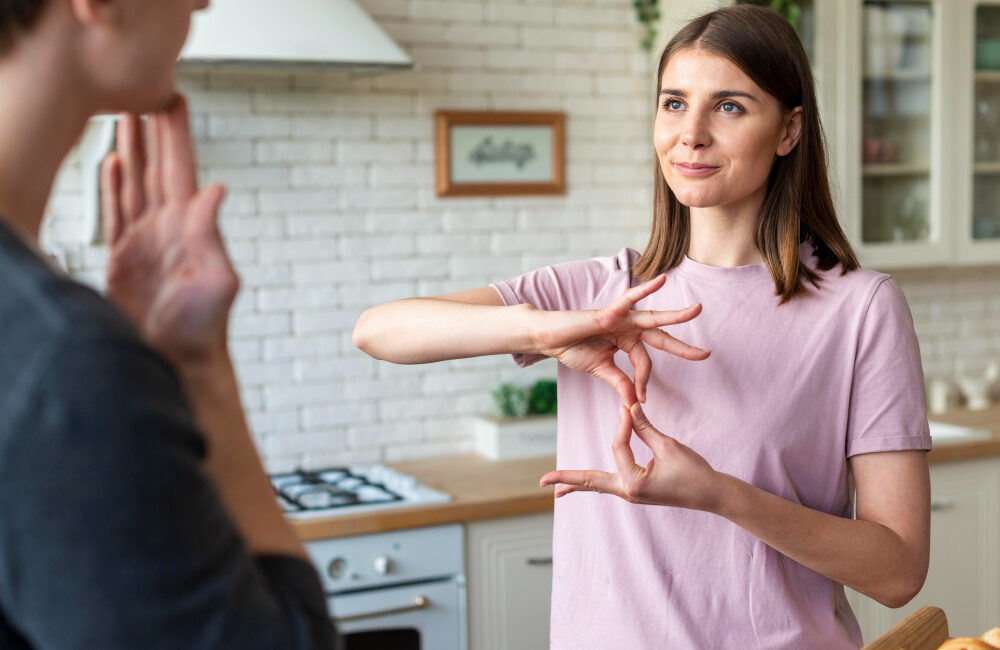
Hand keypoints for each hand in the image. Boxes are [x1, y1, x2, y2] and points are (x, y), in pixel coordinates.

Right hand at [101, 95, 235, 366]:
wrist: (179, 363)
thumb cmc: (204, 330)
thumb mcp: (216, 281)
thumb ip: (212, 236)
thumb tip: (215, 189)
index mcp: (190, 227)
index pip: (181, 169)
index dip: (176, 135)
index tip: (172, 98)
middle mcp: (169, 228)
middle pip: (157, 167)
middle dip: (150, 129)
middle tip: (143, 91)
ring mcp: (146, 242)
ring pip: (136, 183)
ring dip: (131, 149)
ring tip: (122, 116)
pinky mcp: (124, 260)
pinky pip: (117, 213)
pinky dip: (114, 187)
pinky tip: (113, 164)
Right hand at [532, 275, 708, 405]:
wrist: (548, 339)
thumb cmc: (572, 348)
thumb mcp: (602, 369)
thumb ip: (621, 382)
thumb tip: (635, 402)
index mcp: (627, 342)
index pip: (645, 363)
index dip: (644, 382)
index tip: (641, 400)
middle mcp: (628, 328)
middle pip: (661, 338)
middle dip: (683, 347)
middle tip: (706, 354)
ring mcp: (620, 318)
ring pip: (653, 318)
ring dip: (676, 315)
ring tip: (697, 310)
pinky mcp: (608, 311)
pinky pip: (630, 298)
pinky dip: (645, 288)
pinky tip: (662, 279)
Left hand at [539, 403, 721, 511]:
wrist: (713, 494)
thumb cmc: (694, 471)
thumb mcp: (669, 446)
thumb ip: (644, 428)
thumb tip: (626, 408)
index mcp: (635, 483)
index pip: (619, 446)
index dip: (624, 424)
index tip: (628, 407)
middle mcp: (629, 493)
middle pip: (591, 482)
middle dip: (567, 480)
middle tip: (542, 481)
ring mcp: (632, 495)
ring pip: (599, 486)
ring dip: (578, 484)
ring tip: (556, 488)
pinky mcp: (638, 492)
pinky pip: (611, 485)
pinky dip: (596, 482)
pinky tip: (586, 484)